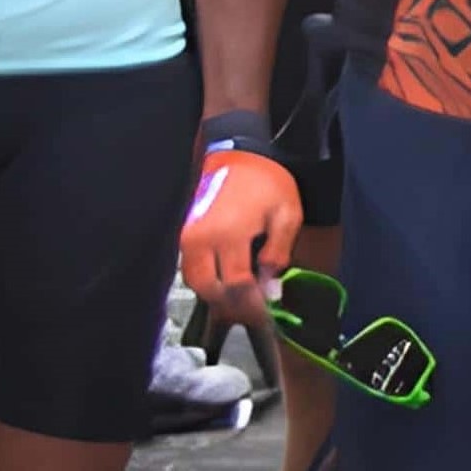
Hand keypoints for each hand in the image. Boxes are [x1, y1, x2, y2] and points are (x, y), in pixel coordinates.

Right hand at [180, 145, 302, 328]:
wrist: (239, 154)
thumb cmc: (269, 183)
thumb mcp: (287, 216)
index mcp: (229, 235)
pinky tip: (226, 282)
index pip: (237, 283)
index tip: (266, 315)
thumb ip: (277, 252)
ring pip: (194, 281)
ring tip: (240, 300)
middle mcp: (201, 239)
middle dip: (230, 304)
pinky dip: (206, 279)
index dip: (252, 303)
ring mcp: (188, 236)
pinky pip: (189, 267)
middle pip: (208, 288)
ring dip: (215, 294)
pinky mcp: (184, 233)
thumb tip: (270, 287)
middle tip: (252, 313)